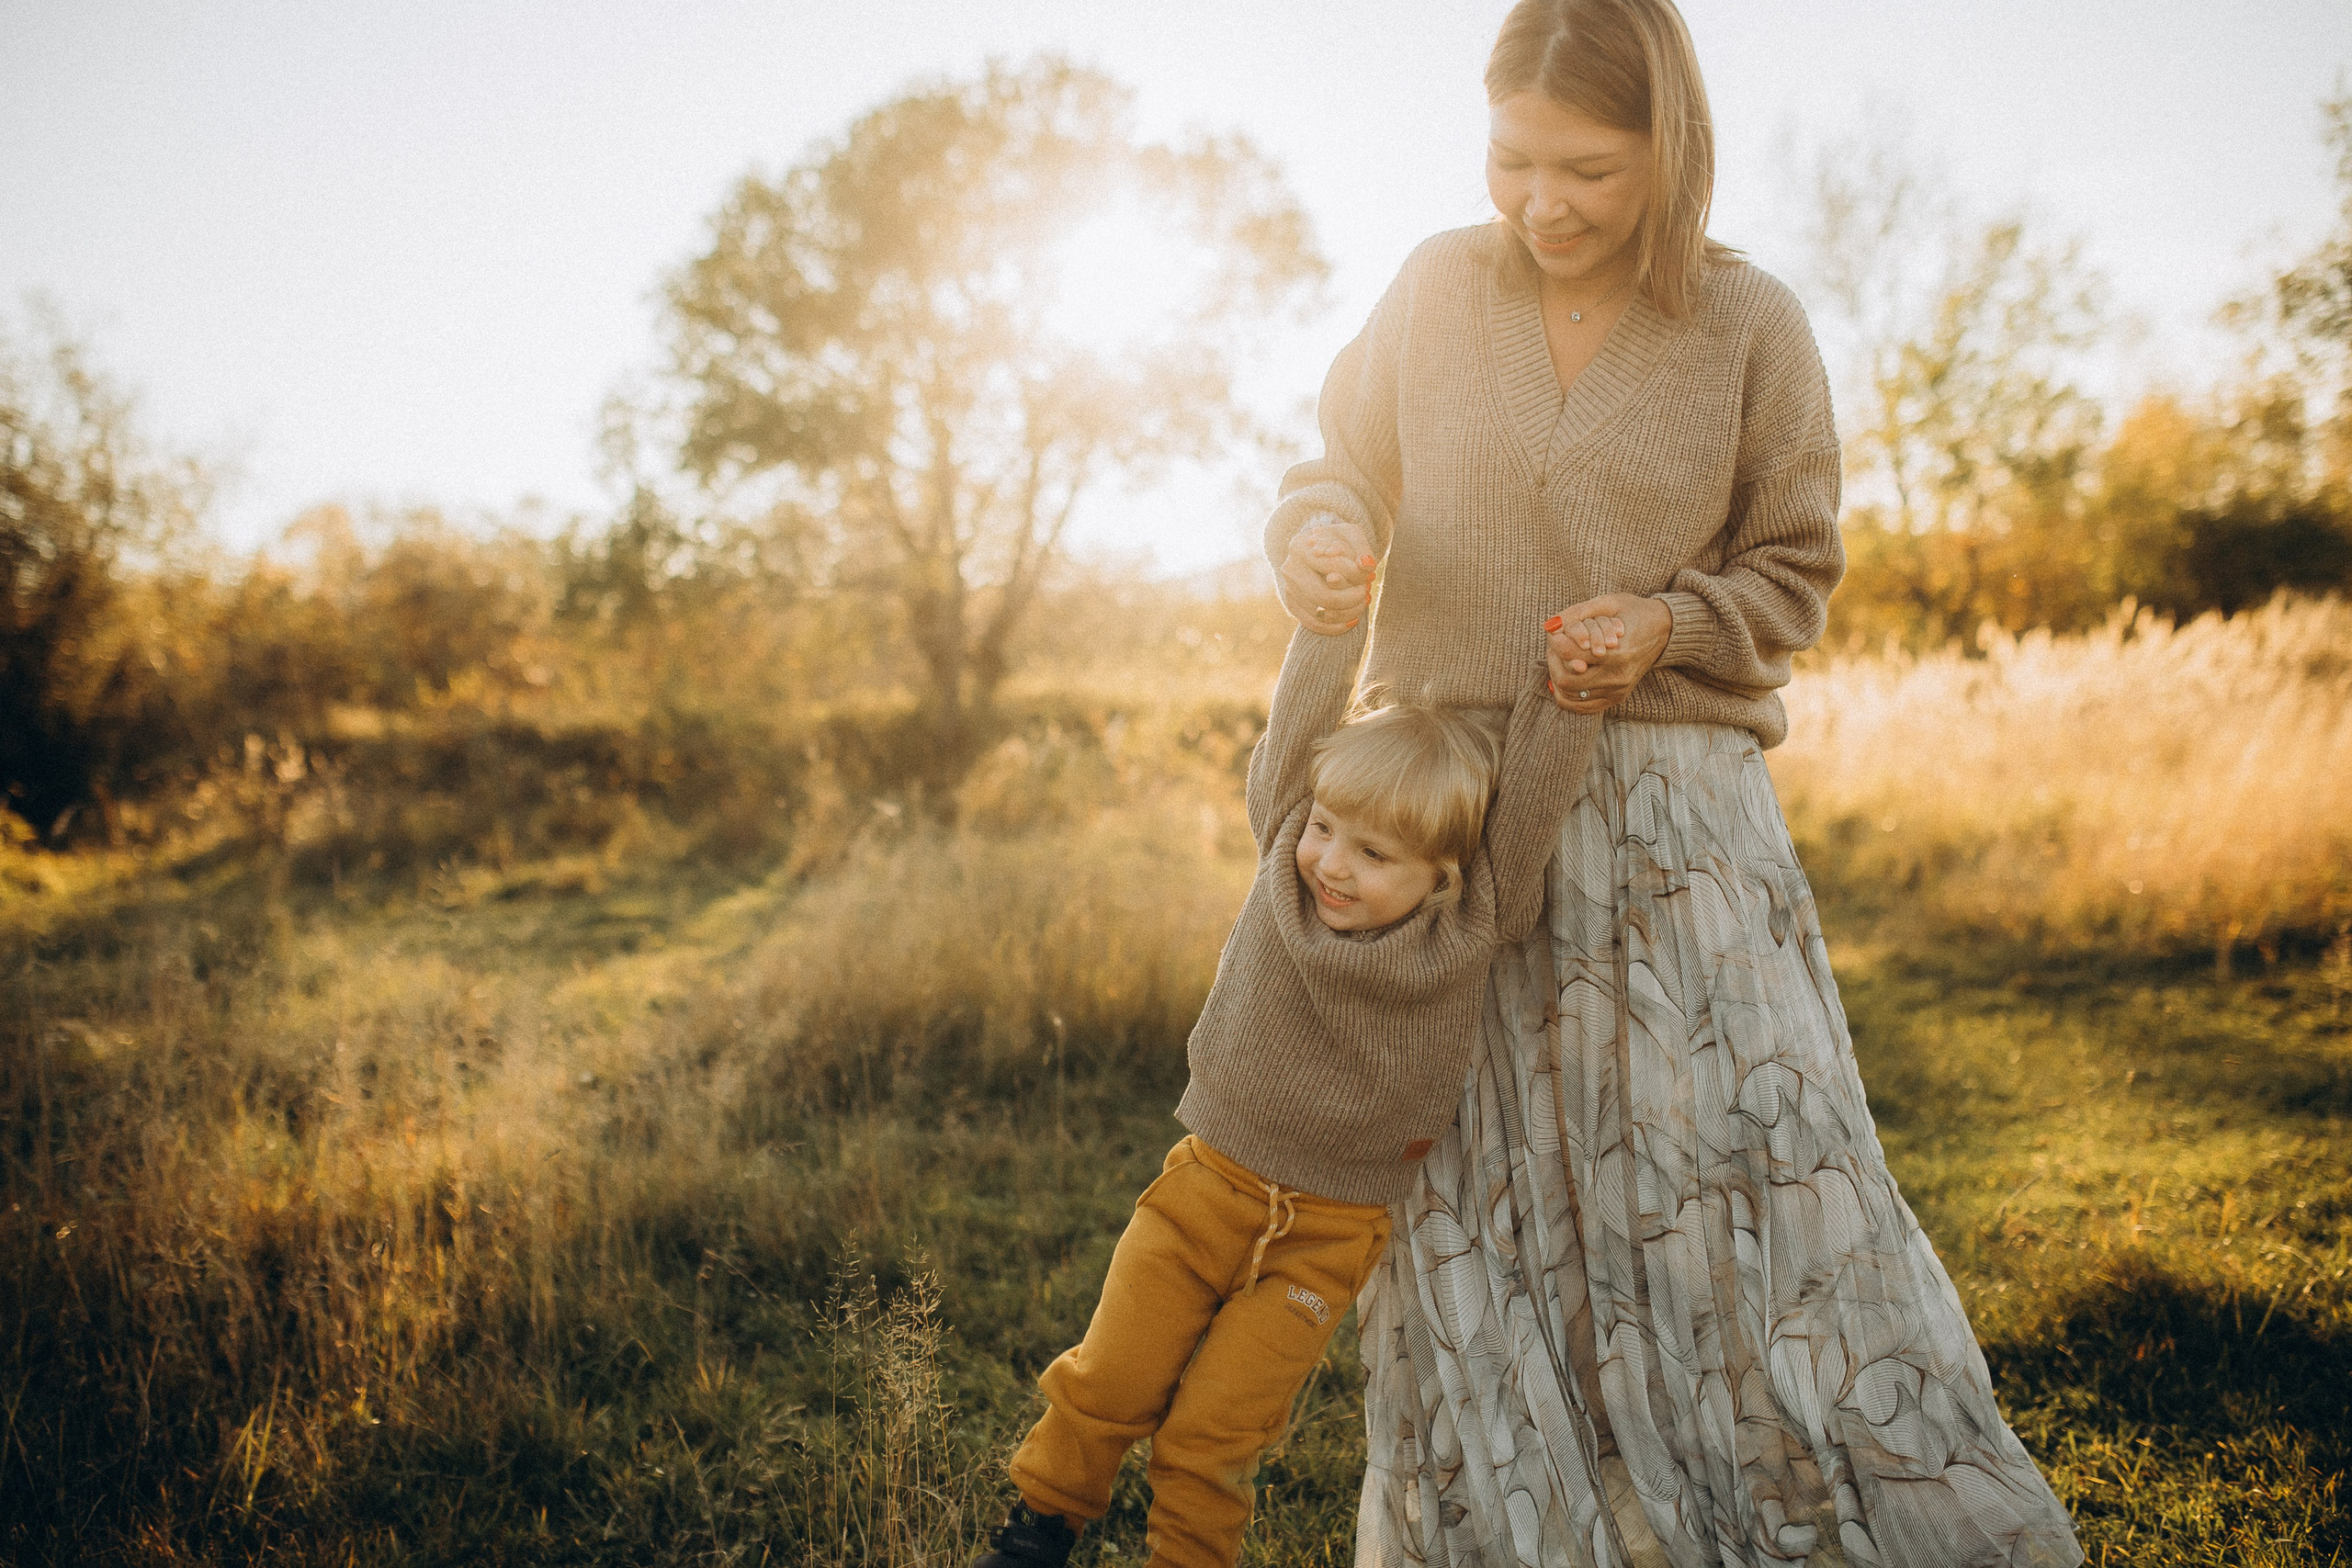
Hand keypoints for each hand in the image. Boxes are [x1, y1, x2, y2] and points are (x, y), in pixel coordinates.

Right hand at [1278, 515, 1374, 635]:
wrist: (1320, 549)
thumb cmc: (1337, 541)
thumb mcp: (1351, 535)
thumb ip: (1362, 548)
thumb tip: (1367, 566)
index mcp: (1299, 546)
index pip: (1332, 567)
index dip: (1356, 575)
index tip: (1368, 573)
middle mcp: (1289, 568)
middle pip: (1324, 597)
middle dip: (1352, 598)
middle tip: (1366, 591)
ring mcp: (1288, 589)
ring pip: (1321, 614)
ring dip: (1349, 613)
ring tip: (1363, 602)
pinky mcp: (1292, 605)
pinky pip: (1314, 625)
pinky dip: (1337, 626)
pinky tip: (1352, 618)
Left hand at [1545, 594, 1671, 712]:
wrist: (1663, 630)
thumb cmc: (1634, 612)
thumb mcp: (1609, 602)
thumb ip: (1578, 612)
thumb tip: (1550, 626)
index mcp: (1619, 653)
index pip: (1573, 655)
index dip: (1556, 644)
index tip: (1555, 634)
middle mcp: (1619, 677)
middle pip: (1567, 680)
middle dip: (1554, 662)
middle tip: (1555, 648)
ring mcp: (1618, 690)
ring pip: (1570, 696)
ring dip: (1557, 677)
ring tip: (1560, 660)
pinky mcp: (1617, 697)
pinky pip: (1582, 707)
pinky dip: (1567, 695)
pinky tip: (1566, 676)